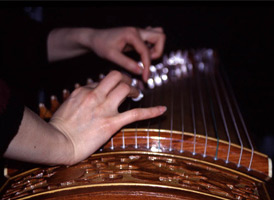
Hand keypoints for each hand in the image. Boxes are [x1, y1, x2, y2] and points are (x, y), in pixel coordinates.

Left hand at [47, 27, 165, 81]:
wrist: (94, 38)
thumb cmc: (101, 45)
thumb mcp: (111, 56)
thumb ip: (126, 63)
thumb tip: (140, 71)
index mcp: (132, 34)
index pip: (146, 52)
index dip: (147, 66)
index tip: (144, 78)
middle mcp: (137, 31)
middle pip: (160, 37)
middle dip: (157, 52)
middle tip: (146, 62)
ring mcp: (138, 32)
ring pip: (158, 35)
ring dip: (156, 48)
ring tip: (145, 59)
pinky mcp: (137, 35)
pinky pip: (151, 37)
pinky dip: (152, 46)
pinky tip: (143, 53)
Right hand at [50, 71, 165, 163]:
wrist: (59, 142)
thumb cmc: (60, 127)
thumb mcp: (68, 105)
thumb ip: (81, 97)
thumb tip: (92, 92)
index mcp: (83, 90)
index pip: (102, 80)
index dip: (109, 84)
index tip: (111, 90)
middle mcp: (95, 95)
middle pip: (116, 76)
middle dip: (124, 79)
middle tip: (128, 86)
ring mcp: (105, 108)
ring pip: (126, 88)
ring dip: (134, 90)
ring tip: (137, 94)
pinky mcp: (112, 122)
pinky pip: (136, 113)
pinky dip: (151, 111)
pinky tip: (162, 109)